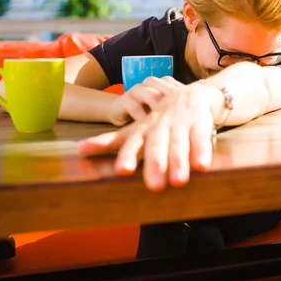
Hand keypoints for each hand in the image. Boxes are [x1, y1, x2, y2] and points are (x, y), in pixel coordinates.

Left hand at [78, 79, 214, 190]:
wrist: (195, 94)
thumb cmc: (160, 119)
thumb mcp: (136, 128)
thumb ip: (110, 141)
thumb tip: (79, 150)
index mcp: (143, 128)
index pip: (133, 142)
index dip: (128, 156)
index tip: (121, 171)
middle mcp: (160, 124)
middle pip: (157, 144)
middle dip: (156, 162)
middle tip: (155, 186)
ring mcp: (181, 122)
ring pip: (179, 142)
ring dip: (179, 160)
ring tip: (178, 181)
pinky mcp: (200, 122)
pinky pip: (201, 136)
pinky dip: (201, 150)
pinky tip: (201, 165)